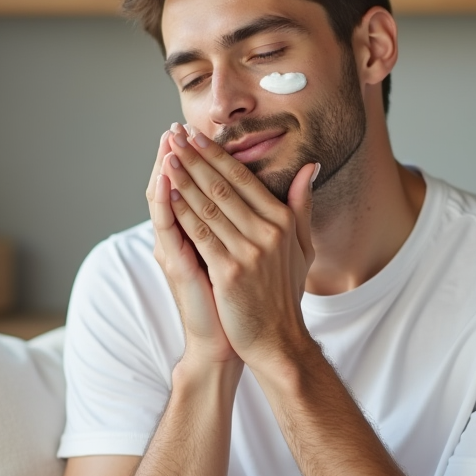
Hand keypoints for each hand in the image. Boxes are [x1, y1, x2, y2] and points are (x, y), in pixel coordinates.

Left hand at [160, 122, 317, 365]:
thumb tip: (309, 166)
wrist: (278, 340)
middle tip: (175, 135)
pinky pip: (199, 234)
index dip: (217, 155)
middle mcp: (268, 233)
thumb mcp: (303, 247)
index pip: (244, 179)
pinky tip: (168, 195)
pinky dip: (181, 211)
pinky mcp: (229, 272)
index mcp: (283, 222)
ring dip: (184, 179)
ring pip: (208, 206)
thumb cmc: (285, 293)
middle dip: (195, 158)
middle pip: (223, 186)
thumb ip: (302, 205)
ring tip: (166, 157)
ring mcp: (249, 252)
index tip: (197, 136)